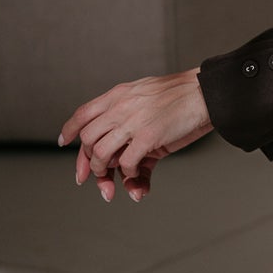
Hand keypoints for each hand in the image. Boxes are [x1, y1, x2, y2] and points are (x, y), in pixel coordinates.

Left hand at [58, 68, 213, 203]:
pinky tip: (139, 176)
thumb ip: (131, 122)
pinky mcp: (148, 136)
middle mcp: (121, 106)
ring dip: (105, 172)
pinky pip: (127, 163)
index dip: (70, 129)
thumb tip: (127, 157)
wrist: (207, 93)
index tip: (64, 142)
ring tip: (117, 178)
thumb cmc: (182, 100)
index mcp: (120, 94)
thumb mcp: (149, 101)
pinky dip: (130, 175)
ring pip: (101, 153)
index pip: (84, 112)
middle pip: (88, 138)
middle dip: (88, 163)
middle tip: (97, 178)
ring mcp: (133, 121)